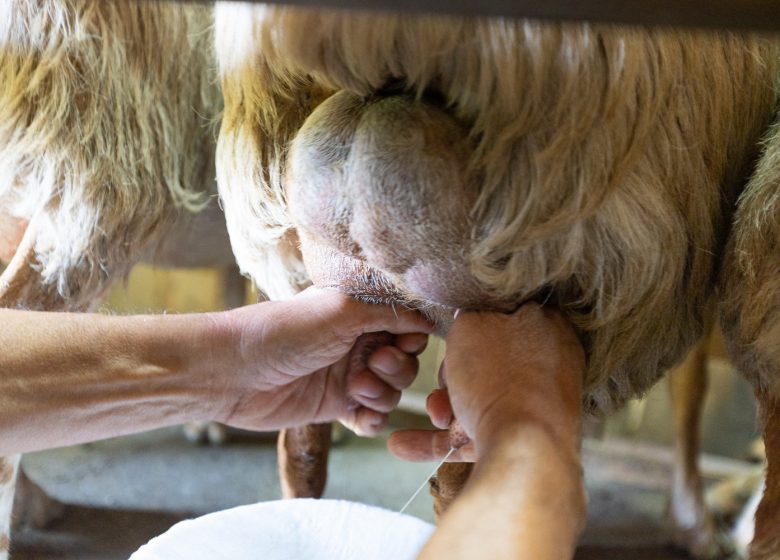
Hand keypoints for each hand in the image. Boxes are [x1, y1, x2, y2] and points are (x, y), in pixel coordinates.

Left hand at [209, 287, 432, 434]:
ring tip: (355, 388)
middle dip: (397, 366)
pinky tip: (358, 415)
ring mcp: (346, 376)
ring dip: (383, 393)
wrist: (232, 373)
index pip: (406, 325)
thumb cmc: (281, 332)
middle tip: (373, 363)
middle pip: (406, 361)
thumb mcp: (340, 310)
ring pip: (392, 391)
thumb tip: (429, 317)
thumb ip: (388, 313)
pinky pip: (372, 418)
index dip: (412, 336)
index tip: (403, 341)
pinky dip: (372, 419)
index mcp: (358, 313)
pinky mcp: (335, 407)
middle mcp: (356, 343)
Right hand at [389, 303, 584, 461]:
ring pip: (477, 400)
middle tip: (445, 384)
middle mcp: (548, 367)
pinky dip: (439, 440)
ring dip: (444, 408)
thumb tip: (468, 317)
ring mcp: (534, 408)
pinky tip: (401, 444)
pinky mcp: (518, 444)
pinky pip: (473, 436)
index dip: (471, 326)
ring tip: (437, 417)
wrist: (524, 452)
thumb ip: (468, 316)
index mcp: (548, 328)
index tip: (455, 340)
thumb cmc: (499, 378)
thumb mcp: (472, 324)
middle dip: (452, 375)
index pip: (503, 315)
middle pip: (485, 362)